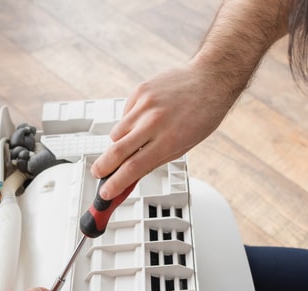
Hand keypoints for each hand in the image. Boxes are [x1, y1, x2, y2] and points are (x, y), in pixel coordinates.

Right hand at [91, 62, 242, 198]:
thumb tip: (133, 173)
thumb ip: (156, 159)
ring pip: (117, 133)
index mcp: (168, 140)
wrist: (209, 80)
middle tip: (97, 174)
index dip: (116, 184)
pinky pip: (125, 115)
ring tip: (133, 143)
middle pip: (117, 151)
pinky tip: (143, 121)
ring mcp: (144, 105)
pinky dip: (129, 123)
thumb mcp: (184, 146)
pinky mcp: (139, 91)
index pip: (133, 168)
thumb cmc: (203, 114)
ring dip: (118, 144)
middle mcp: (153, 122)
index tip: (107, 192)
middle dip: (102, 167)